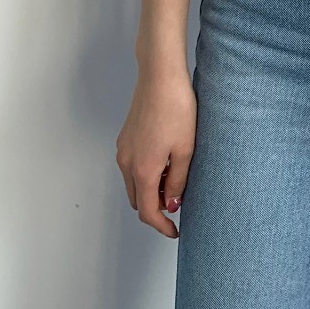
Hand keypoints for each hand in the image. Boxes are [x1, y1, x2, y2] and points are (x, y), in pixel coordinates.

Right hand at [115, 68, 196, 237]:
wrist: (161, 77)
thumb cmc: (177, 109)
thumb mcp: (186, 149)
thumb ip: (178, 181)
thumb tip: (172, 204)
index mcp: (143, 170)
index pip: (148, 211)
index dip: (161, 225)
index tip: (174, 231)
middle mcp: (127, 163)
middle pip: (137, 200)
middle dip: (155, 208)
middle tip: (179, 204)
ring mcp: (124, 149)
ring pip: (133, 184)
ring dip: (151, 190)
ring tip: (176, 179)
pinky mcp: (125, 138)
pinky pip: (132, 167)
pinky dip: (145, 174)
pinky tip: (166, 162)